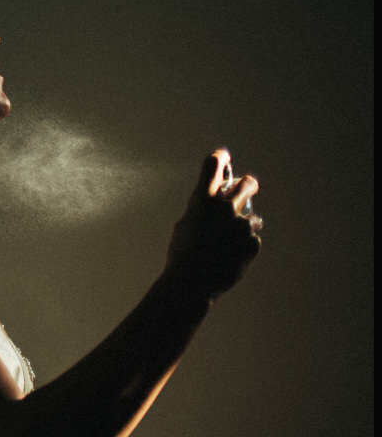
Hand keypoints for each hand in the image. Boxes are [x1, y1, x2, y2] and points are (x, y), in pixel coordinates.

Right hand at [164, 148, 263, 300]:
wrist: (194, 281)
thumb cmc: (183, 252)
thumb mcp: (186, 223)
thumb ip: (201, 208)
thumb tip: (214, 200)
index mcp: (203, 200)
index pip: (213, 166)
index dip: (219, 158)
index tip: (223, 155)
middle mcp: (225, 207)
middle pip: (246, 184)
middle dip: (247, 185)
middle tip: (248, 187)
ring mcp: (241, 224)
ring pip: (253, 215)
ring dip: (245, 222)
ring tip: (230, 239)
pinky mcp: (253, 242)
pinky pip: (252, 238)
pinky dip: (245, 244)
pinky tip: (231, 255)